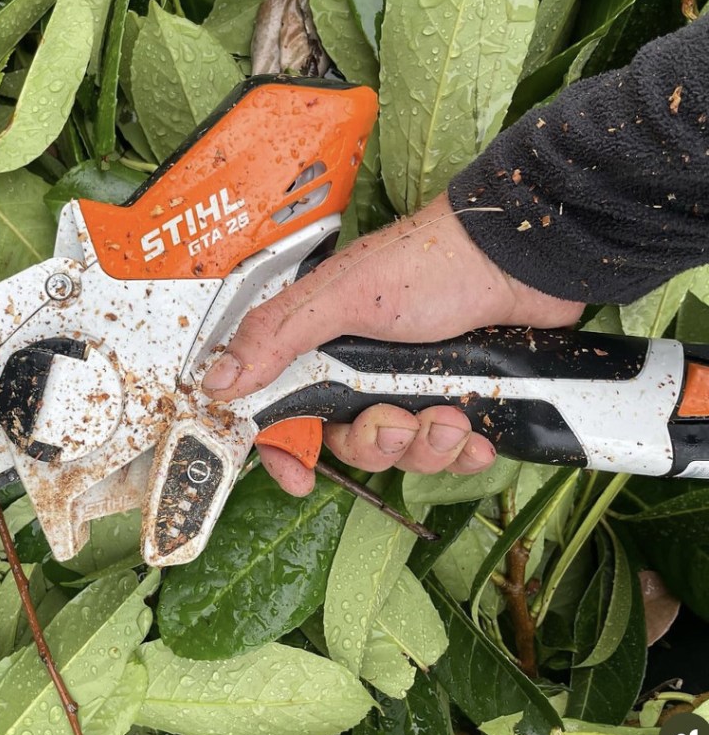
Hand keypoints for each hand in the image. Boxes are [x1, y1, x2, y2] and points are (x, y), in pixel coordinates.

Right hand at [201, 193, 584, 495]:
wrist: (518, 258)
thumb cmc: (429, 263)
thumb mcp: (342, 296)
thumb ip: (279, 337)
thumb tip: (217, 381)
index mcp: (321, 345)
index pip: (283, 408)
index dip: (284, 448)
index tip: (299, 476)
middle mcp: (360, 370)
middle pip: (346, 441)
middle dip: (375, 443)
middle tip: (399, 420)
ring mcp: (409, 386)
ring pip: (401, 452)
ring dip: (426, 447)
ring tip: (452, 417)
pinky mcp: (453, 397)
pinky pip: (449, 452)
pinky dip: (463, 452)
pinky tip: (477, 437)